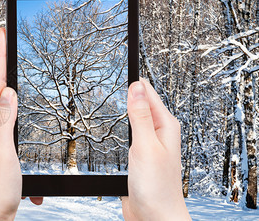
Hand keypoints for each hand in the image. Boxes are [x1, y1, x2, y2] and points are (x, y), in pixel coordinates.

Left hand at [0, 28, 20, 220]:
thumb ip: (4, 120)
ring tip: (8, 61)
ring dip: (4, 81)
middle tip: (6, 40)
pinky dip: (11, 106)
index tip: (1, 35)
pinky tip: (13, 98)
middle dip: (0, 63)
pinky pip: (2, 117)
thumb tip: (8, 91)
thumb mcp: (3, 153)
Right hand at [122, 79, 190, 220]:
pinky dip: (121, 125)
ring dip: (123, 108)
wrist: (154, 217)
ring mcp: (148, 142)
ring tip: (110, 96)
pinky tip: (114, 124)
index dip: (133, 81)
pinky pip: (129, 132)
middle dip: (127, 92)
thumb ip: (141, 116)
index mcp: (165, 125)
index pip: (148, 92)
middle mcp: (158, 131)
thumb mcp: (145, 146)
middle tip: (108, 81)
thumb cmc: (157, 187)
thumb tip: (137, 87)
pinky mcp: (139, 153)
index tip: (118, 68)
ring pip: (134, 117)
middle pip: (141, 102)